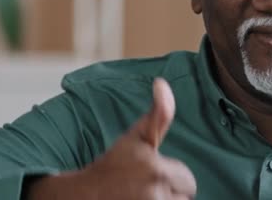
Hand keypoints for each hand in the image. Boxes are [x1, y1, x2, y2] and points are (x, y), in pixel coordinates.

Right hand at [27, 78, 196, 199]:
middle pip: (185, 196)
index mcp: (157, 170)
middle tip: (146, 186)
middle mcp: (155, 194)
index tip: (151, 173)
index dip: (171, 175)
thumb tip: (162, 83)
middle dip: (171, 191)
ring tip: (144, 196)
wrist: (83, 195)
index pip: (188, 180)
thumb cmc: (112, 165)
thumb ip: (159, 114)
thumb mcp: (136, 137)